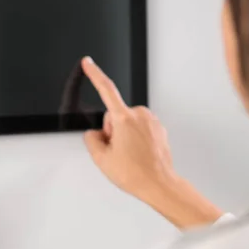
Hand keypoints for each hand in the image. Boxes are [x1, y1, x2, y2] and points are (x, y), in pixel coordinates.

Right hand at [81, 56, 221, 228]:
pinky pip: (139, 128)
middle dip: (111, 131)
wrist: (160, 185)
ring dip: (124, 136)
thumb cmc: (136, 174)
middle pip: (114, 116)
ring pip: (127, 122)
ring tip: (128, 156)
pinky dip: (135, 139)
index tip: (88, 63)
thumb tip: (95, 134)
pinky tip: (137, 154)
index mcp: (124, 119)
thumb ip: (91, 139)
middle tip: (116, 151)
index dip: (94, 75)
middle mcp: (140, 116)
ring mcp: (152, 122)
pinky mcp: (159, 129)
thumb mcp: (101, 159)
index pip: (106, 90)